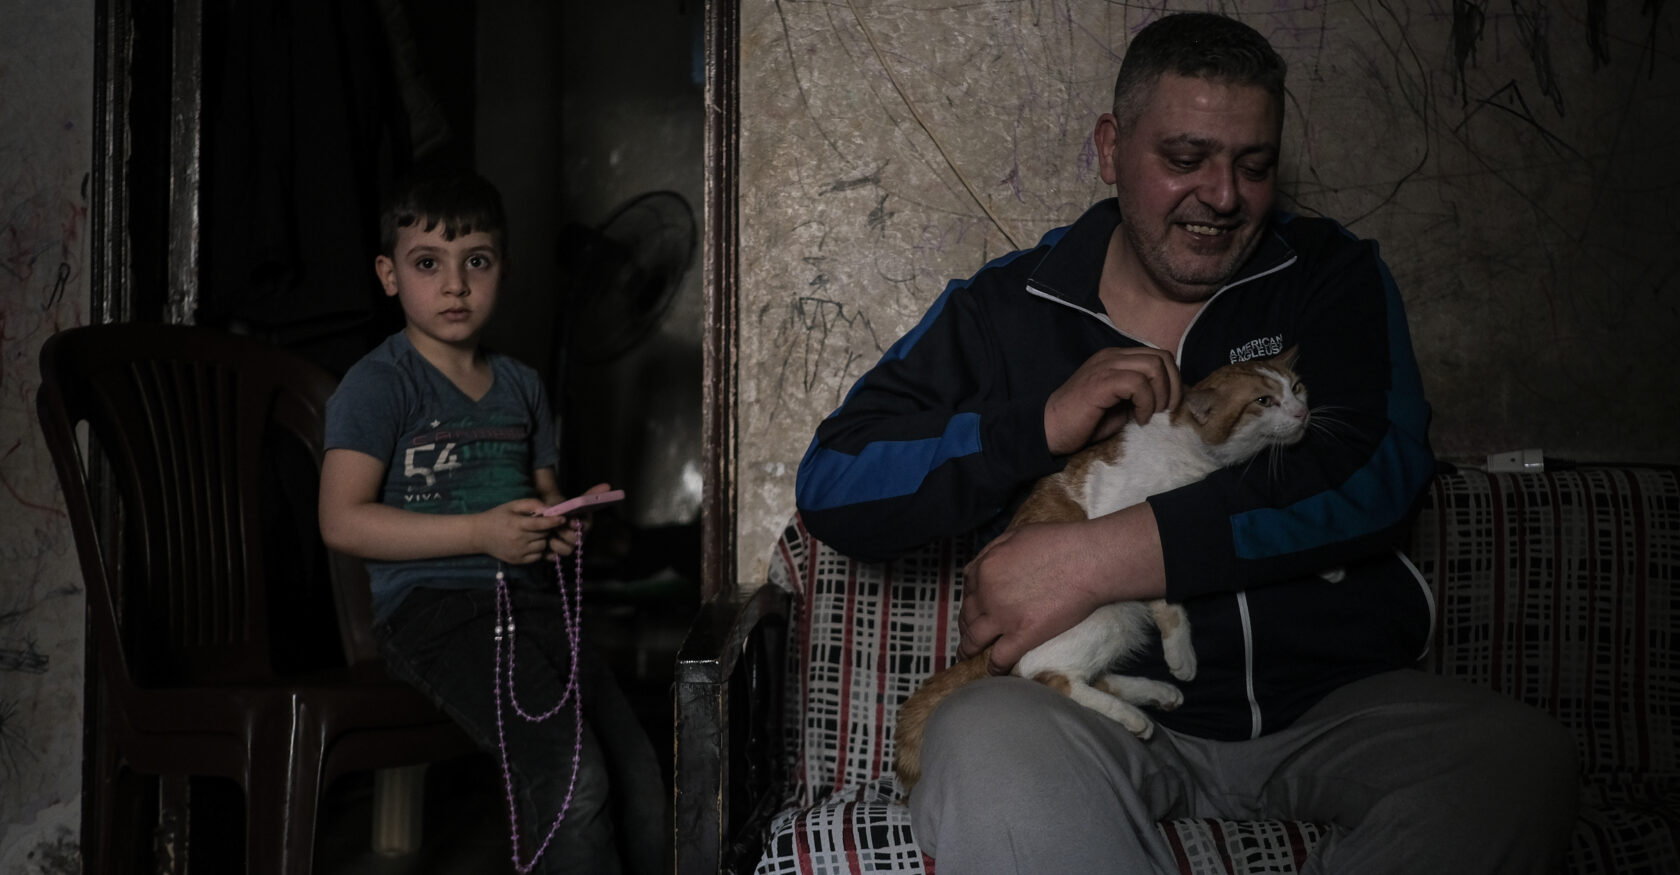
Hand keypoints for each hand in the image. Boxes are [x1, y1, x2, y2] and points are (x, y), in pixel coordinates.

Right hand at [476, 498, 567, 564]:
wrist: (479, 535)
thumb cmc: (497, 516)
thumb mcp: (512, 505)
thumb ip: (531, 504)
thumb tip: (549, 509)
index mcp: (516, 524)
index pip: (539, 524)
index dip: (553, 521)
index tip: (563, 519)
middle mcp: (518, 540)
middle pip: (544, 535)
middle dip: (548, 529)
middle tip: (545, 525)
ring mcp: (518, 552)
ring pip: (543, 547)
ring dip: (544, 540)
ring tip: (536, 534)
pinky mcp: (518, 561)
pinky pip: (538, 557)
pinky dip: (539, 550)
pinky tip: (532, 543)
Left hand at [543, 482, 614, 556]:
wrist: (549, 516)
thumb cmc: (563, 509)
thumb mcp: (575, 501)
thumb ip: (590, 495)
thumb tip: (608, 485)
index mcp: (585, 525)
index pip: (585, 528)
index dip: (577, 525)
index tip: (570, 520)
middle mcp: (579, 538)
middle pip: (575, 540)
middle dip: (565, 533)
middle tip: (555, 526)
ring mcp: (569, 546)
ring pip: (566, 550)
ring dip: (557, 543)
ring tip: (549, 535)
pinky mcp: (557, 554)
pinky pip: (555, 557)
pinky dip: (549, 551)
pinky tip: (545, 543)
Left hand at [958, 504, 1167, 670]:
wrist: (1087, 561)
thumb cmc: (1059, 542)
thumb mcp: (1017, 534)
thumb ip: (995, 549)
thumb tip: (985, 563)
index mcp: (985, 568)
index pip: (968, 589)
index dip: (970, 600)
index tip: (974, 609)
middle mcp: (987, 594)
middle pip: (968, 615)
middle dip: (966, 626)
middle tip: (969, 634)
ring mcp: (1002, 617)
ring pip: (974, 639)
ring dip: (968, 649)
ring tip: (968, 657)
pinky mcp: (1022, 635)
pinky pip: (999, 658)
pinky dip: (993, 668)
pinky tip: (994, 672)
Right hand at [1044, 347, 1180, 454]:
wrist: (1050, 430)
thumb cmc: (1083, 422)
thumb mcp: (1120, 406)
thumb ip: (1140, 395)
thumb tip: (1168, 399)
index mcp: (1117, 359)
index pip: (1159, 356)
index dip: (1172, 380)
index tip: (1168, 407)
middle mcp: (1112, 356)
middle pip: (1162, 357)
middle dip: (1172, 387)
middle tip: (1164, 412)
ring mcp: (1106, 366)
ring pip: (1154, 366)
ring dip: (1160, 395)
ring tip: (1149, 415)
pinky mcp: (1101, 381)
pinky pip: (1138, 383)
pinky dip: (1146, 403)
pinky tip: (1138, 419)